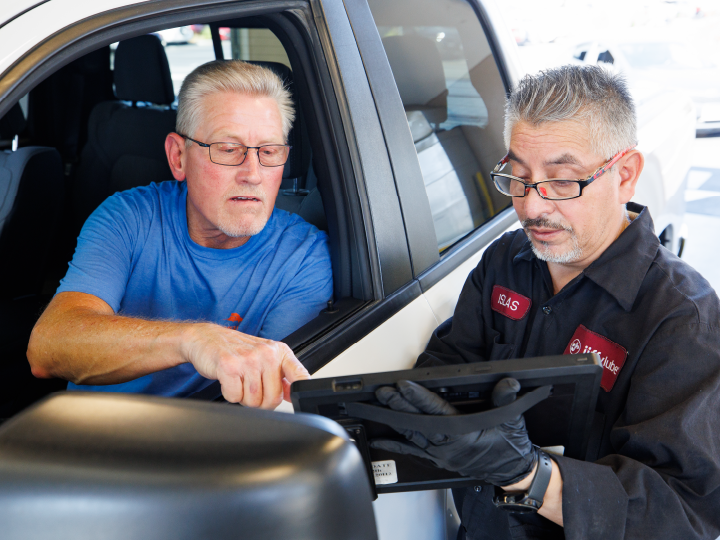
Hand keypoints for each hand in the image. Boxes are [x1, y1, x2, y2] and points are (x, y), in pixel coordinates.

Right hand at [182, 323, 309, 408]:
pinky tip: (228, 380)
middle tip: (249, 386)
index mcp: (279, 352)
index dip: (302, 391)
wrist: (205, 337)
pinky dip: (230, 395)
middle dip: (260, 401)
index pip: (299, 374)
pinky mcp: (229, 367)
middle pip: (273, 399)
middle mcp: (267, 353)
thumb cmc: (236, 349)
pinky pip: (235, 397)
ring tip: (238, 380)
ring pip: (253, 401)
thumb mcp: (264, 357)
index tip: (302, 400)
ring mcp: (248, 359)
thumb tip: (293, 394)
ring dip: (243, 398)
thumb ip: (280, 375)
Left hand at [370, 378, 536, 485]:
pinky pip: (413, 450)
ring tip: (381, 404)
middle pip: (417, 422)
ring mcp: (441, 454)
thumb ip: (505, 399)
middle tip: (383, 392)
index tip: (403, 386)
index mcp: (463, 434)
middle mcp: (448, 446)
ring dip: (395, 418)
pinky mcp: (438, 459)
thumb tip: (508, 383)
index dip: (418, 397)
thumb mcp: (511, 420)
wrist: (511, 471)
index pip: (435, 411)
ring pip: (412, 435)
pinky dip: (396, 444)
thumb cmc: (509, 446)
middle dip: (399, 405)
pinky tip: (381, 438)